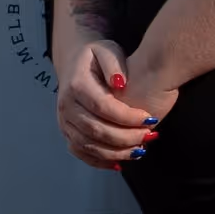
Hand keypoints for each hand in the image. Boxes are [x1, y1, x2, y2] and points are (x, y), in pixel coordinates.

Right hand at [54, 38, 154, 168]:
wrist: (74, 63)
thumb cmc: (96, 57)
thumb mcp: (107, 50)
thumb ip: (114, 64)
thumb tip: (120, 84)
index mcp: (76, 85)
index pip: (103, 106)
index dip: (127, 116)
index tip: (150, 119)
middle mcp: (66, 106)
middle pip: (96, 130)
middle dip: (126, 137)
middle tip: (150, 136)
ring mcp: (64, 121)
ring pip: (89, 145)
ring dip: (116, 152)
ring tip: (140, 150)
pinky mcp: (67, 132)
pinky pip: (81, 152)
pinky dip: (100, 161)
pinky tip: (120, 163)